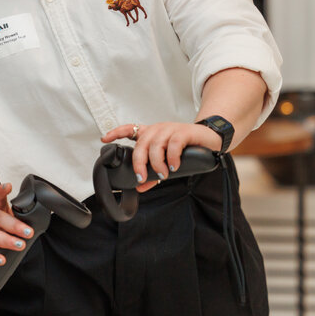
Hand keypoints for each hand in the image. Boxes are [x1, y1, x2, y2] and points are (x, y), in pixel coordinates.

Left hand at [101, 121, 222, 192]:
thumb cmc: (186, 148)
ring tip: (163, 174)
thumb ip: (153, 174)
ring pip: (156, 145)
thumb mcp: (167, 162)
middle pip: (141, 144)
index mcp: (150, 134)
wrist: (210, 139)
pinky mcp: (183, 132)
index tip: (104, 139)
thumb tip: (140, 186)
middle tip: (142, 177)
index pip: (128, 129)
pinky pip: (173, 144)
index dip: (115, 133)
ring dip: (157, 162)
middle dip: (139, 163)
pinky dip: (172, 156)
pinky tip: (174, 166)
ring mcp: (170, 129)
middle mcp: (158, 130)